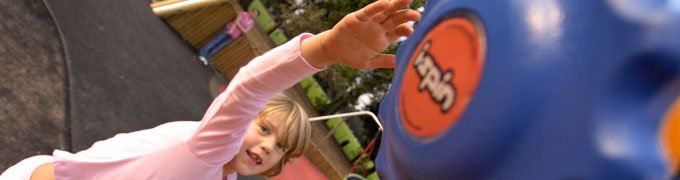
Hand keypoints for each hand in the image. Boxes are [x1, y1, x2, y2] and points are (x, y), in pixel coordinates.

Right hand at [303, 0, 420, 68]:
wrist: (333, 51)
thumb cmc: (352, 56)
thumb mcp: (368, 63)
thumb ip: (383, 61)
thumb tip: (399, 63)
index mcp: (384, 38)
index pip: (399, 31)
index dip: (406, 30)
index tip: (412, 32)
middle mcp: (379, 27)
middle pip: (396, 19)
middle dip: (406, 16)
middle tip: (417, 15)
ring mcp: (369, 22)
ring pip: (385, 11)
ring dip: (396, 5)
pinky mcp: (357, 18)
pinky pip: (368, 11)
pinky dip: (376, 7)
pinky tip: (385, 3)